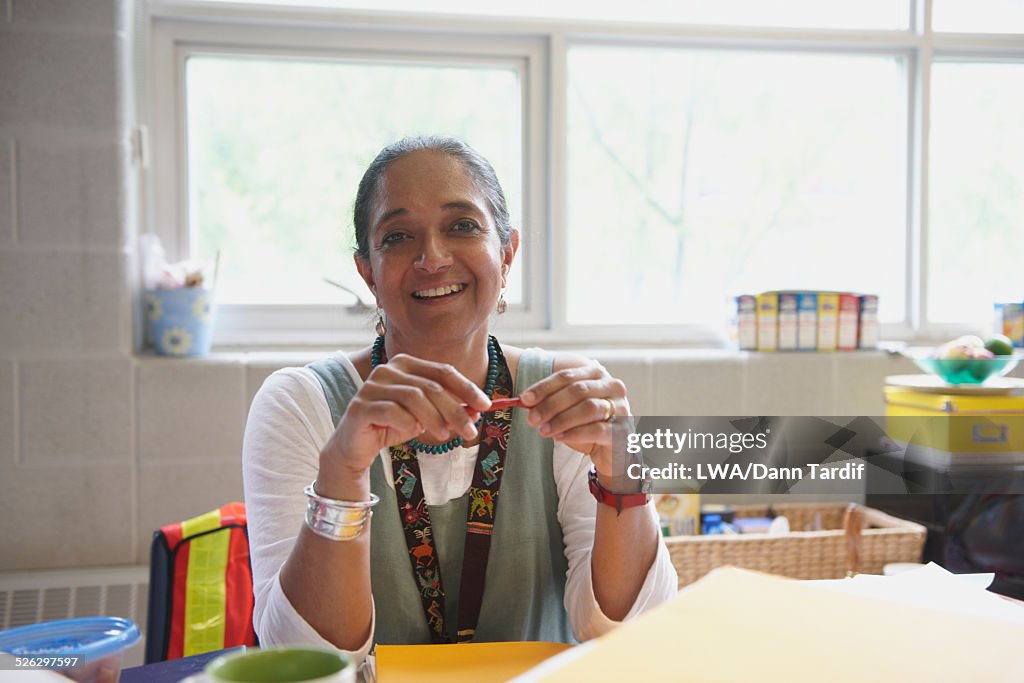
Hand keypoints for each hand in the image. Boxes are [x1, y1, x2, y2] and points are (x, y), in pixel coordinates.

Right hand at [318, 355, 490, 490]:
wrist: (356, 446)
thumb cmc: (393, 425)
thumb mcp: (426, 418)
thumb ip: (449, 411)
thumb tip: (478, 411)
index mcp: (406, 364)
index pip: (443, 371)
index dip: (467, 388)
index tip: (486, 405)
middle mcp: (387, 369)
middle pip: (431, 386)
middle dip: (455, 410)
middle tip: (470, 431)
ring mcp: (371, 386)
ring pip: (414, 397)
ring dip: (434, 419)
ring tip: (442, 435)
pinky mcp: (359, 406)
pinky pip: (392, 411)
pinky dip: (407, 423)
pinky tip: (411, 431)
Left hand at [519, 359, 627, 476]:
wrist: (613, 451)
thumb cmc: (588, 425)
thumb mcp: (569, 409)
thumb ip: (551, 402)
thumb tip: (526, 401)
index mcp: (597, 375)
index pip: (567, 376)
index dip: (544, 387)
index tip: (524, 399)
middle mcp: (612, 387)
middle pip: (577, 390)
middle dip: (551, 404)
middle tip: (532, 418)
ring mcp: (621, 408)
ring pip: (588, 408)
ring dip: (561, 419)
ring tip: (543, 430)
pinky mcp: (622, 431)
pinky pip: (597, 429)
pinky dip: (575, 433)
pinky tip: (560, 437)